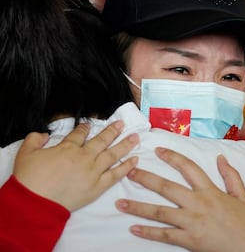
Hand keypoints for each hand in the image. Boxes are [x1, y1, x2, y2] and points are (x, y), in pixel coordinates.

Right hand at [14, 121, 138, 210]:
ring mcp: (93, 171)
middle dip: (113, 131)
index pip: (80, 134)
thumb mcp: (26, 154)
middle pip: (102, 140)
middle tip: (122, 124)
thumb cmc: (29, 179)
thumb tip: (43, 134)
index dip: (85, 128)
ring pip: (113, 155)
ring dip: (125, 145)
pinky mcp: (97, 187)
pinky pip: (116, 174)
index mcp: (68, 148)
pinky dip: (126, 167)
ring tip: (136, 137)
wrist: (35, 204)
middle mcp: (84, 157)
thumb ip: (34, 139)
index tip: (90, 125)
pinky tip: (135, 160)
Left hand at [116, 147, 244, 251]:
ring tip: (120, 203)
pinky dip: (148, 232)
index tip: (158, 151)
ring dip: (138, 207)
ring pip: (159, 212)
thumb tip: (221, 157)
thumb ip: (231, 175)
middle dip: (145, 178)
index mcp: (210, 191)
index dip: (172, 157)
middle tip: (129, 172)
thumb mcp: (242, 196)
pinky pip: (164, 235)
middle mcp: (197, 204)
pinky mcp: (188, 240)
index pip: (188, 168)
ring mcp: (190, 223)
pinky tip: (133, 228)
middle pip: (166, 187)